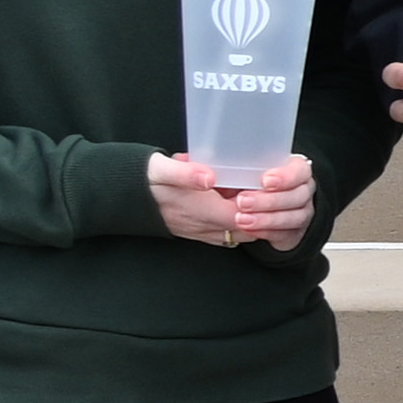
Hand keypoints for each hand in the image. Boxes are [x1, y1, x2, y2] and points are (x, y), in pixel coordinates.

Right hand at [146, 153, 319, 249]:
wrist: (123, 198)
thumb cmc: (146, 181)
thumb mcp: (163, 170)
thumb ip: (186, 172)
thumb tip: (208, 177)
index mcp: (206, 213)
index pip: (250, 219)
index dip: (267, 208)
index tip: (277, 191)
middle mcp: (208, 228)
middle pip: (251, 230)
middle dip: (267, 216)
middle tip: (280, 194)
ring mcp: (204, 233)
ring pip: (242, 233)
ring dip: (255, 219)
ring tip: (267, 197)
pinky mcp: (200, 232)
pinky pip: (229, 233)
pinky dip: (241, 221)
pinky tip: (243, 200)